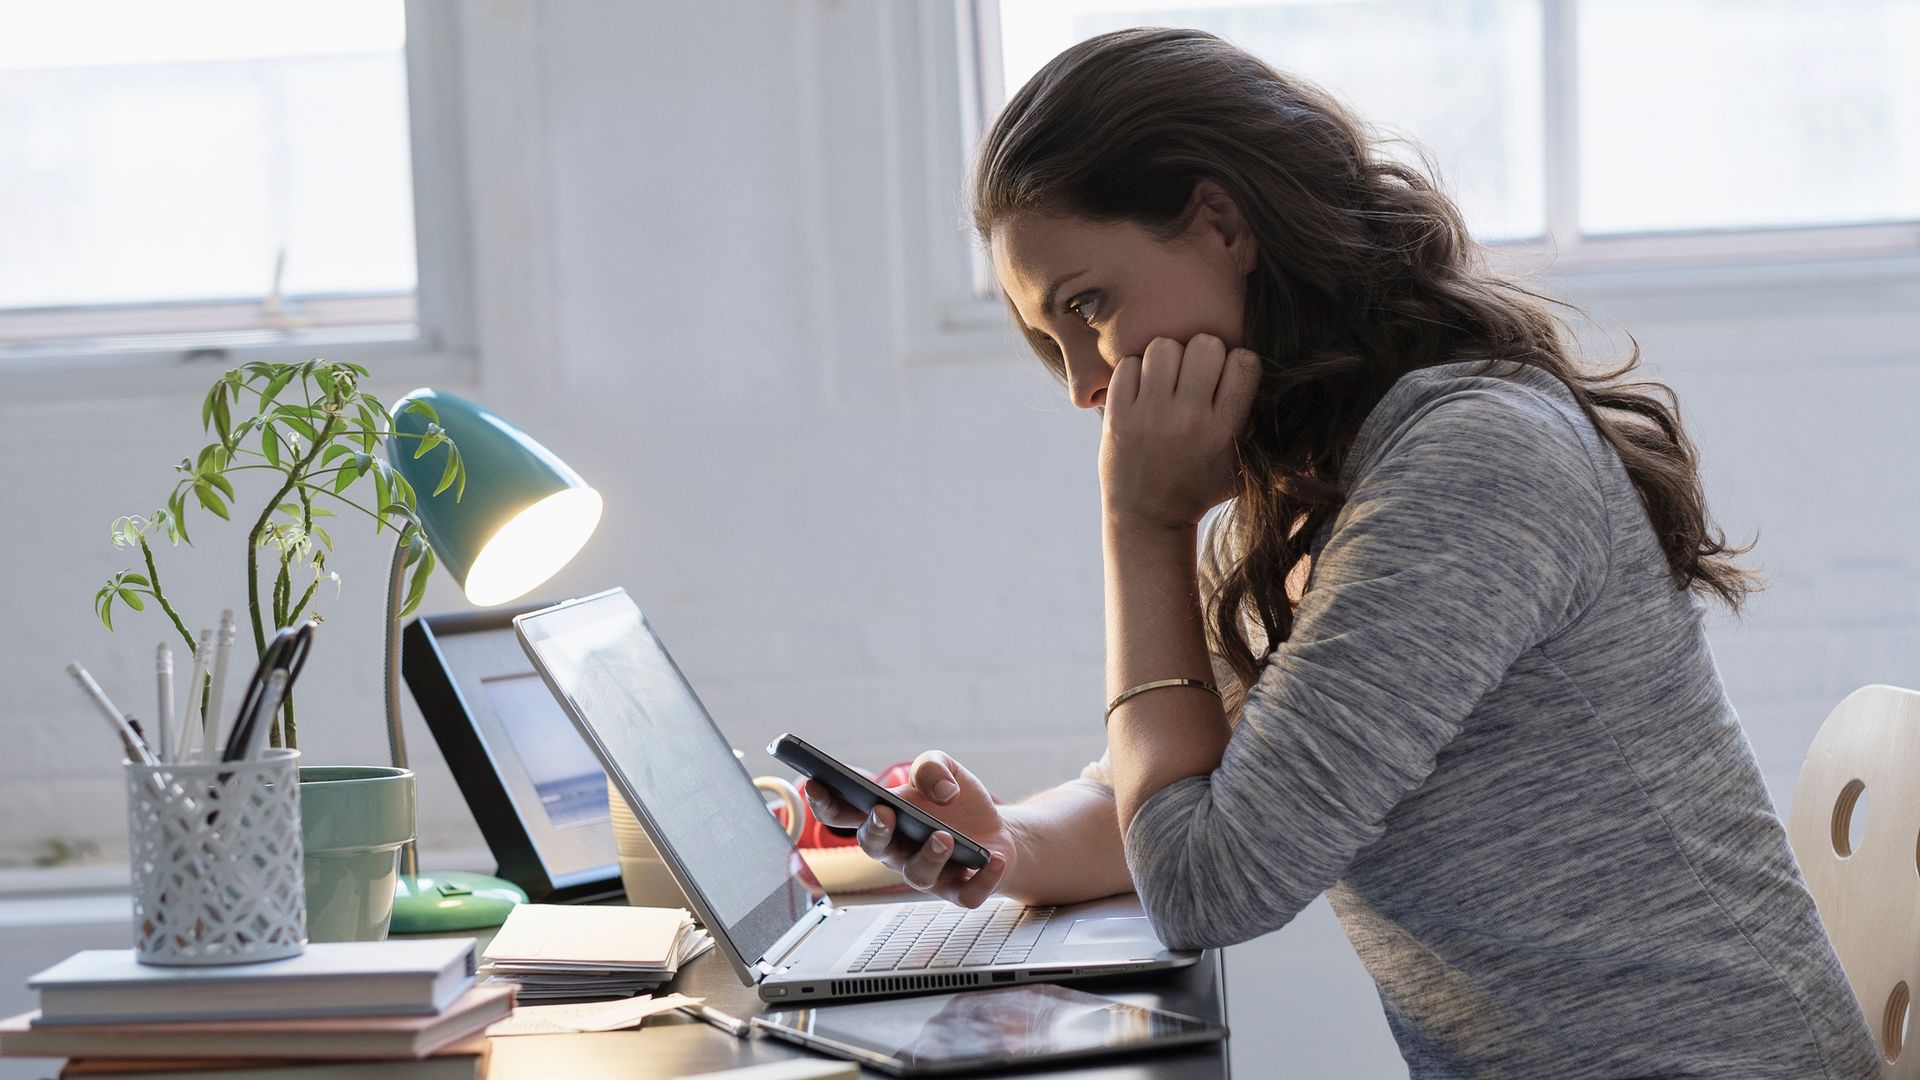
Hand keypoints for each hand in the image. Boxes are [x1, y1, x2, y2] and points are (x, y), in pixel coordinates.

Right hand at [800, 750, 1013, 907]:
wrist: (995, 830)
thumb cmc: (955, 802)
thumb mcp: (946, 770)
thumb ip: (932, 766)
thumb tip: (940, 790)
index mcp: (882, 818)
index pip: (842, 815)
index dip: (824, 803)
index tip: (817, 784)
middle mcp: (896, 851)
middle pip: (874, 848)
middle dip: (876, 831)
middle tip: (885, 812)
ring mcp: (927, 874)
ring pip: (917, 875)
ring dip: (928, 857)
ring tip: (944, 837)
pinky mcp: (959, 891)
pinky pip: (965, 895)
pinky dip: (980, 880)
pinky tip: (992, 859)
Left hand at [1100, 333, 1260, 531]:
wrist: (1148, 518)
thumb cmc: (1199, 488)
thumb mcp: (1240, 467)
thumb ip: (1257, 427)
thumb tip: (1275, 383)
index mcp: (1223, 430)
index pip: (1244, 362)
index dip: (1238, 362)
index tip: (1227, 378)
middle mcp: (1188, 419)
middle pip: (1205, 344)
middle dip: (1203, 353)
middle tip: (1194, 374)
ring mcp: (1149, 416)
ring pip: (1163, 347)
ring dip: (1167, 358)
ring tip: (1166, 379)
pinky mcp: (1117, 416)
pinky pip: (1126, 365)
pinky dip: (1133, 372)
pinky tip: (1141, 390)